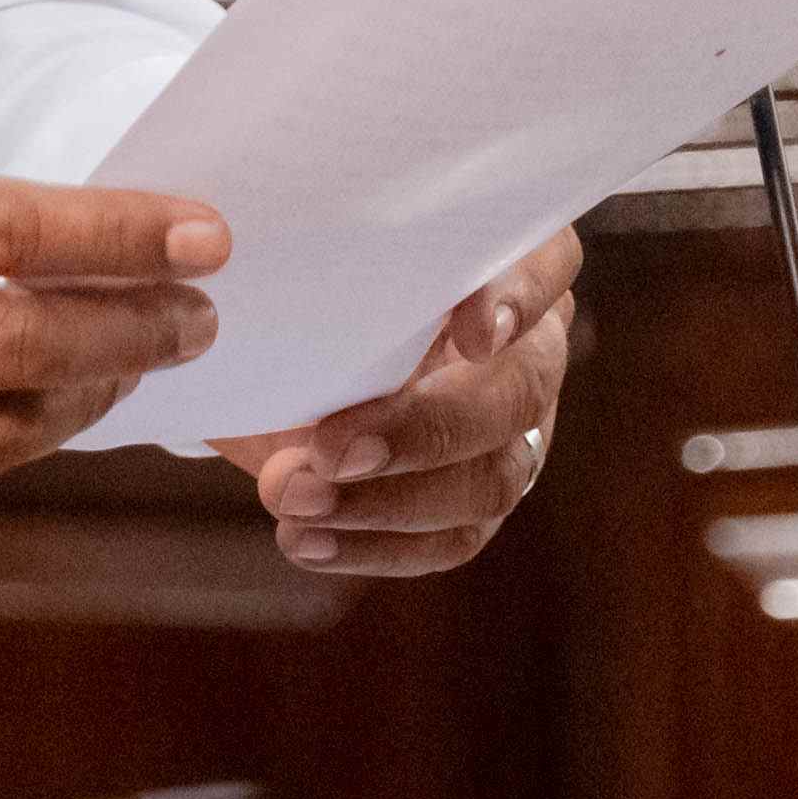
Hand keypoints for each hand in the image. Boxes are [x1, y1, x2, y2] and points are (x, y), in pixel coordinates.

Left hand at [211, 227, 579, 578]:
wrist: (280, 342)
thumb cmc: (308, 271)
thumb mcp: (306, 252)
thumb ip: (319, 256)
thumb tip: (253, 270)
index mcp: (505, 256)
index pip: (545, 265)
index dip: (517, 299)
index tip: (471, 332)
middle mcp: (528, 343)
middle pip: (518, 391)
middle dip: (424, 429)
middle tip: (330, 449)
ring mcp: (517, 428)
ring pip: (492, 479)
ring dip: (389, 502)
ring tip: (293, 499)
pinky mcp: (479, 494)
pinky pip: (453, 537)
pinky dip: (376, 546)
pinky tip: (306, 541)